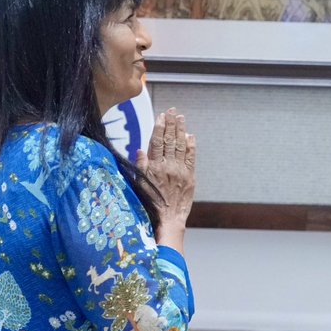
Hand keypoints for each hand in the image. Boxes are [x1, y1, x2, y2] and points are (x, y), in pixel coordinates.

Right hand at [136, 107, 195, 243]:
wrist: (168, 219)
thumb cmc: (150, 204)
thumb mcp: (139, 184)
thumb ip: (141, 166)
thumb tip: (141, 150)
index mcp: (154, 167)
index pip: (157, 142)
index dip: (160, 127)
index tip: (161, 116)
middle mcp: (168, 166)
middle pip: (170, 140)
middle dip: (171, 124)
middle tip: (173, 111)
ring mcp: (180, 171)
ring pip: (181, 146)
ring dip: (181, 131)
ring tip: (181, 118)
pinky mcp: (190, 178)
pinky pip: (191, 158)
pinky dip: (191, 146)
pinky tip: (190, 137)